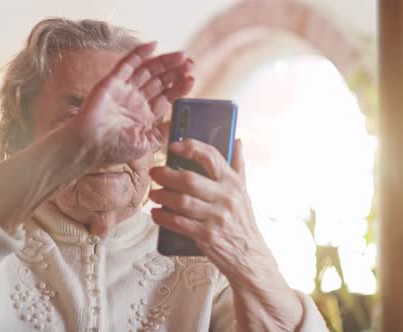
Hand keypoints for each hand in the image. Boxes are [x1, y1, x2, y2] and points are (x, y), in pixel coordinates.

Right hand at [78, 42, 193, 164]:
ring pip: (147, 70)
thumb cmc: (114, 149)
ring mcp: (124, 90)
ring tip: (180, 56)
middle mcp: (135, 101)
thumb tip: (181, 123)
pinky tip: (153, 46)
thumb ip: (163, 132)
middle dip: (175, 72)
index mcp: (144, 115)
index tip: (191, 80)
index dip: (179, 88)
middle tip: (190, 64)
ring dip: (163, 62)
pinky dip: (139, 53)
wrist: (89, 146)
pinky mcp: (112, 82)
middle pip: (159, 81)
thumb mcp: (146, 143)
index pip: (166, 97)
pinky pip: (127, 64)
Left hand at [149, 139, 303, 330]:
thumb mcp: (244, 192)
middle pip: (190, 180)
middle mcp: (226, 198)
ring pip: (181, 201)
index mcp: (233, 183)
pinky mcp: (206, 236)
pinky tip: (156, 213)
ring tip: (153, 193)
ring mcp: (216, 218)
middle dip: (166, 175)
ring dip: (162, 196)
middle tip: (154, 173)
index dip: (190, 147)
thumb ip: (238, 165)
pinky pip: (179, 223)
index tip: (173, 146)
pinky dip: (163, 217)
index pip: (211, 157)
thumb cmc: (243, 222)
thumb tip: (238, 140)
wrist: (249, 257)